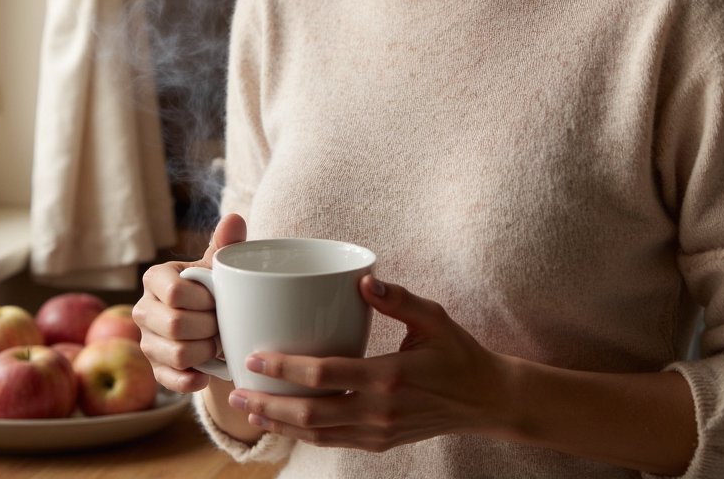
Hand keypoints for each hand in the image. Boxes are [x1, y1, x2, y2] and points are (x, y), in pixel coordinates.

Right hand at [133, 213, 246, 393]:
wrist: (214, 320)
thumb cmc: (215, 286)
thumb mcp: (219, 265)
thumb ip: (227, 244)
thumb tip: (235, 219)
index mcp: (155, 279)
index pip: (175, 293)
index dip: (203, 300)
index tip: (218, 299)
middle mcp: (143, 309)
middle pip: (175, 325)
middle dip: (208, 326)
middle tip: (223, 322)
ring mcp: (147, 342)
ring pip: (177, 354)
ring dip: (206, 350)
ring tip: (218, 341)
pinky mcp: (155, 369)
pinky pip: (172, 380)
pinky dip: (194, 378)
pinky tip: (207, 370)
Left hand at [226, 276, 512, 450]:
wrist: (485, 400)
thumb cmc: (459, 352)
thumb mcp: (433, 317)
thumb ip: (397, 298)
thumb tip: (363, 279)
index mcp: (389, 376)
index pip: (325, 375)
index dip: (286, 369)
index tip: (257, 357)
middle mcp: (379, 410)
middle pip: (311, 413)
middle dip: (269, 403)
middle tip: (238, 389)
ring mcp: (378, 432)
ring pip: (317, 435)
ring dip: (280, 424)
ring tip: (249, 410)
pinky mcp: (380, 443)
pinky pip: (333, 442)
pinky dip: (304, 435)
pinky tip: (285, 423)